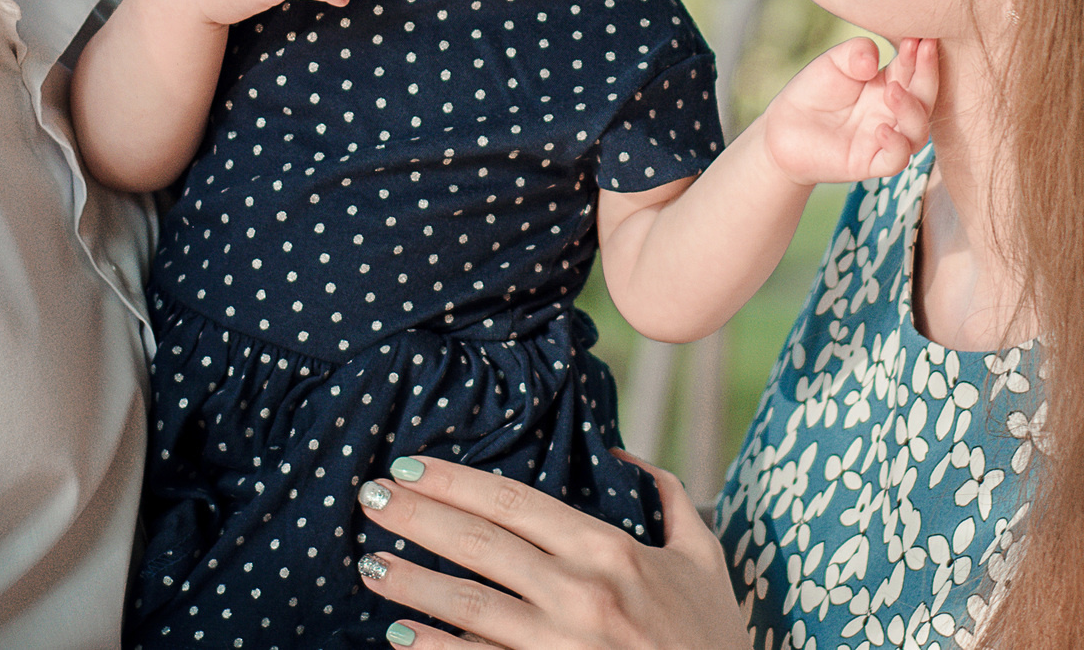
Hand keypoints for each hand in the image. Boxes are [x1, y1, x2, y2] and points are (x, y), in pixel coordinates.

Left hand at [356, 453, 746, 648]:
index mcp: (611, 551)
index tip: (410, 467)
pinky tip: (398, 637)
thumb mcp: (706, 561)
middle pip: (479, 544)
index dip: (453, 482)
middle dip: (417, 517)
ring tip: (370, 565)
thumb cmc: (714, 642)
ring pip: (468, 605)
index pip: (513, 502)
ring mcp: (561, 646)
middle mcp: (580, 593)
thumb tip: (627, 454)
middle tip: (369, 497)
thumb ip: (670, 499)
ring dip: (411, 583)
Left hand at [757, 36, 935, 185]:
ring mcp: (884, 139)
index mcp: (890, 84)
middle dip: (928, 74)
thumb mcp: (833, 62)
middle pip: (925, 98)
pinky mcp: (870, 163)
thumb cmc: (813, 92)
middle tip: (924, 49)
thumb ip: (855, 53)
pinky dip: (896, 145)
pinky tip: (880, 128)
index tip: (918, 37)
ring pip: (918, 131)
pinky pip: (896, 159)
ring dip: (912, 110)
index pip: (914, 70)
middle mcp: (892, 112)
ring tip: (892, 89)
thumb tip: (873, 62)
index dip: (919, 54)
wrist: (783, 127)